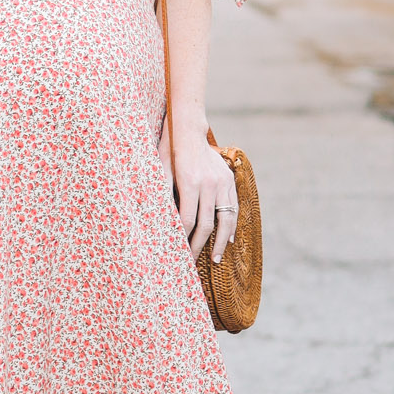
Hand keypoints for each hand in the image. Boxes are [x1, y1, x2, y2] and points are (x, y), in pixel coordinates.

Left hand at [172, 127, 237, 263]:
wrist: (188, 130)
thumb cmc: (169, 151)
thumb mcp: (160, 171)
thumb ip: (162, 195)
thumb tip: (160, 224)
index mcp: (190, 182)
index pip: (188, 220)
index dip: (184, 239)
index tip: (179, 253)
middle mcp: (209, 184)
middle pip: (206, 224)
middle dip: (199, 246)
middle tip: (192, 263)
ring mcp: (222, 182)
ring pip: (225, 219)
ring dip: (219, 242)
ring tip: (214, 259)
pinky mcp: (228, 180)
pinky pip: (233, 207)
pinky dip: (231, 225)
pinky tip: (227, 239)